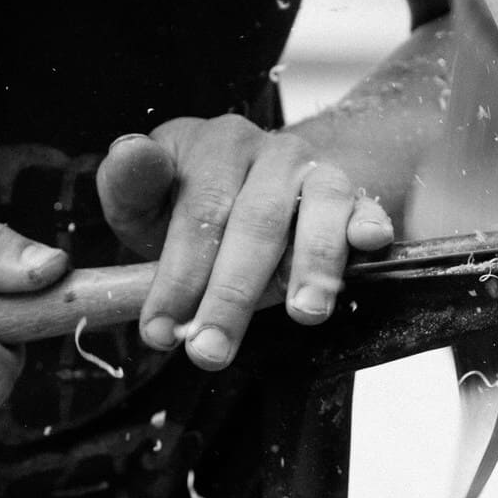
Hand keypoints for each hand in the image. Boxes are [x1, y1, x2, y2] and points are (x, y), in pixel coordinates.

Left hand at [96, 116, 392, 369]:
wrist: (261, 182)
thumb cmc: (193, 202)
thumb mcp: (148, 195)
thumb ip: (131, 183)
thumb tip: (129, 152)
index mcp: (215, 145)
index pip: (199, 210)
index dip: (178, 274)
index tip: (159, 330)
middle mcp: (271, 151)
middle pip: (256, 222)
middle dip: (231, 295)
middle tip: (210, 352)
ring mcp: (316, 172)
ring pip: (317, 212)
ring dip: (311, 265)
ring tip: (301, 314)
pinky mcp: (354, 196)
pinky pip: (365, 207)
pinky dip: (368, 225)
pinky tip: (367, 244)